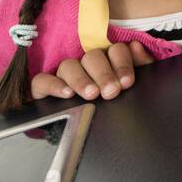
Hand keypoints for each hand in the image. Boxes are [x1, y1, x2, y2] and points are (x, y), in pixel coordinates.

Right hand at [29, 41, 154, 100]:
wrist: (79, 134)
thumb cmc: (108, 105)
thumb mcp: (127, 87)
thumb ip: (139, 66)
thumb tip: (136, 46)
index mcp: (109, 61)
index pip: (115, 50)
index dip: (123, 63)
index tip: (127, 82)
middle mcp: (85, 64)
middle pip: (93, 56)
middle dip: (104, 74)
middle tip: (112, 91)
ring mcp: (64, 74)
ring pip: (69, 65)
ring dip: (81, 79)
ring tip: (92, 94)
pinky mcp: (43, 87)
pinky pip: (42, 80)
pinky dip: (53, 84)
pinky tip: (66, 94)